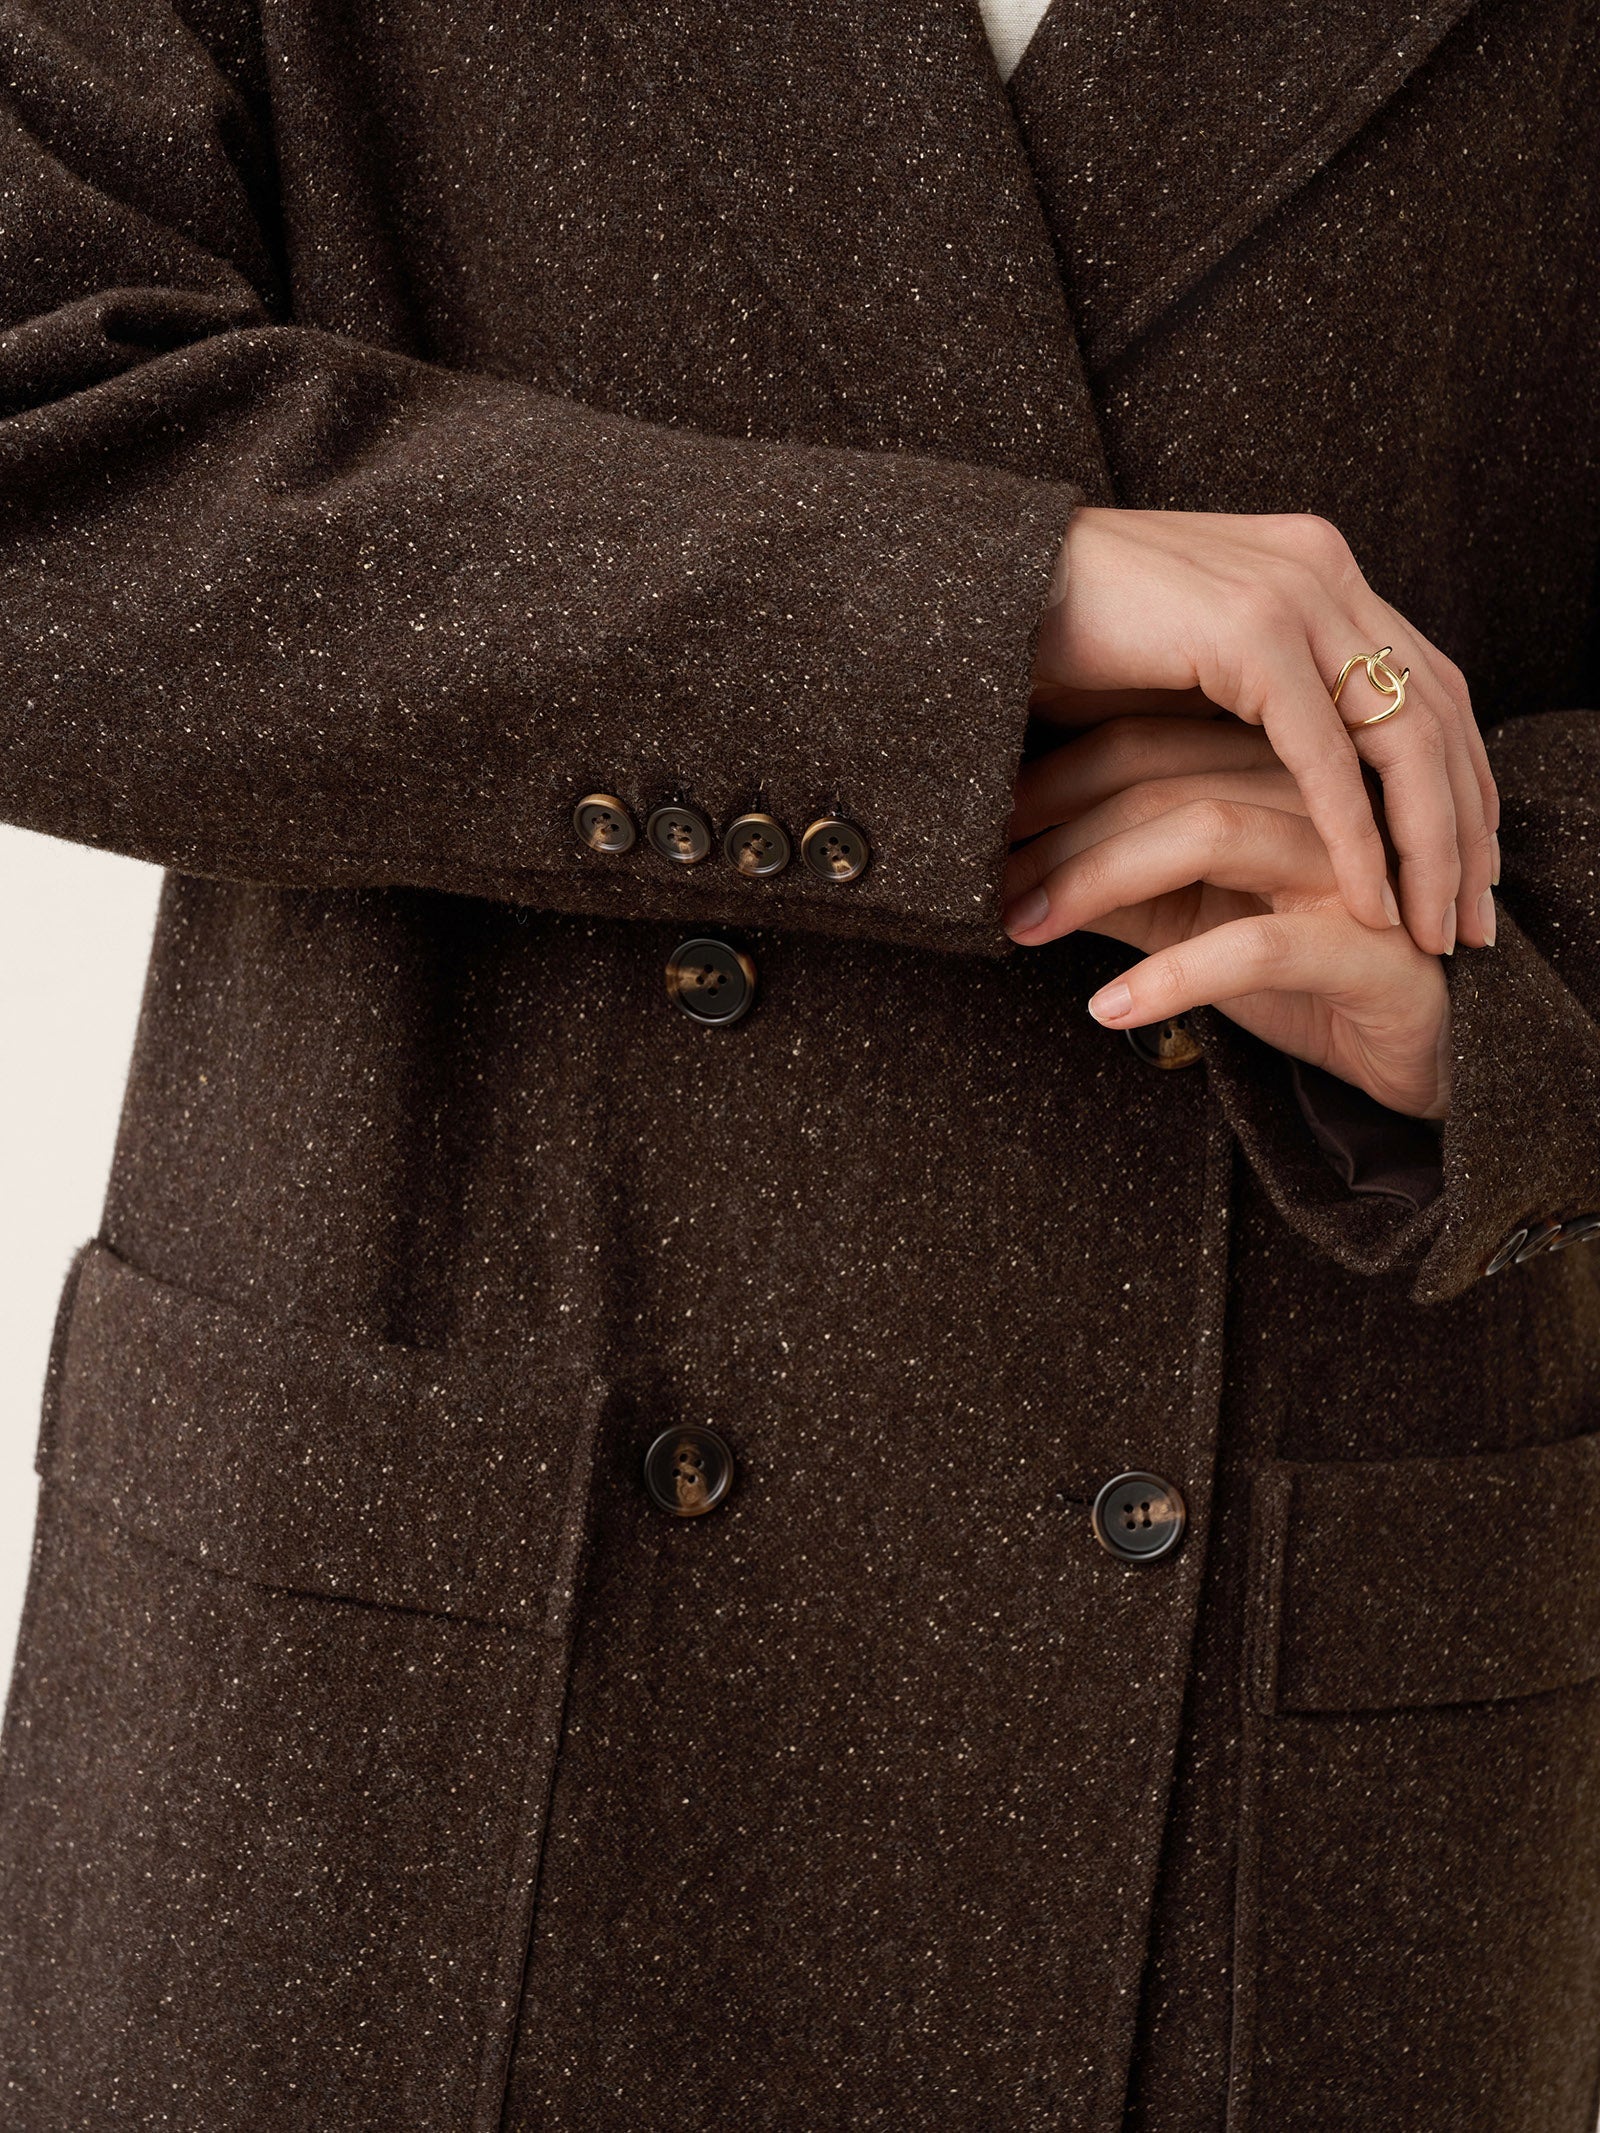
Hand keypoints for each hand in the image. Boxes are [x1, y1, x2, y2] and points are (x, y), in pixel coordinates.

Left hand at [1001, 717, 1455, 1119]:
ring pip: (1208, 832)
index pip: (1149, 739)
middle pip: (1167, 774)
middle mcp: (1317, 793)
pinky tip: (1108, 1010)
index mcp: (1277, 767)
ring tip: (1022, 930)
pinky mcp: (1373, 940)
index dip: (1056, 779)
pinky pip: (1256, 945)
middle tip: (985, 880)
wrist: (1424, 1052)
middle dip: (1059, 827)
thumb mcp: (1190, 925)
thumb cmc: (1301, 979)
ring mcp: (1351, 859)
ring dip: (1097, 881)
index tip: (984, 825)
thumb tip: (1015, 869)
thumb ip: (1123, 887)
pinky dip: (1172, 978)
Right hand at [1032, 508, 1498, 956]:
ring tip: (1437, 928)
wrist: (977, 583)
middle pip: (1439, 713)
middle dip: (1470, 826)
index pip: (1426, 681)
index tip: (1473, 867)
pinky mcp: (1251, 632)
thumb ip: (1253, 702)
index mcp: (1314, 568)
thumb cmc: (1058, 637)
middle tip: (1480, 920)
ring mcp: (1292, 592)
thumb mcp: (1185, 673)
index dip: (1461, 780)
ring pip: (1403, 738)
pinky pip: (1328, 757)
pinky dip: (1358, 837)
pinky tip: (1370, 902)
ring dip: (1431, 845)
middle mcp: (1321, 569)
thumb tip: (1299, 782)